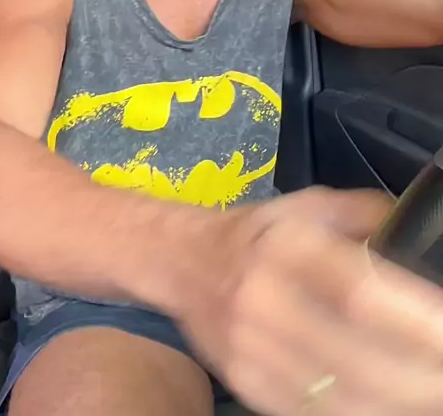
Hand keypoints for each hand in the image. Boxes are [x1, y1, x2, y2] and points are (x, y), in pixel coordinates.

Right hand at [179, 188, 442, 415]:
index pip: (360, 292)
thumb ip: (368, 215)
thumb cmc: (258, 231)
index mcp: (287, 247)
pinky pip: (314, 414)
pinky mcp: (246, 385)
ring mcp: (252, 352)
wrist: (182, 259)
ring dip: (397, 403)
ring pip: (340, 400)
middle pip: (358, 360)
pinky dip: (360, 412)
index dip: (415, 321)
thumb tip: (416, 235)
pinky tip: (388, 400)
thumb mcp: (311, 204)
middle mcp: (266, 301)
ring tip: (429, 392)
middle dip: (422, 379)